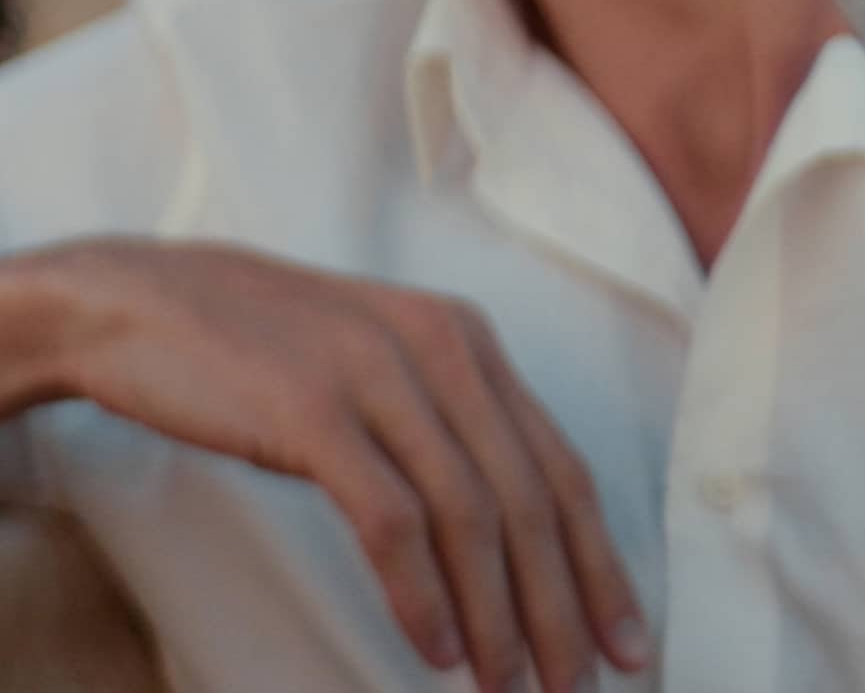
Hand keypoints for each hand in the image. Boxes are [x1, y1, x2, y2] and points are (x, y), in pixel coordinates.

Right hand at [2, 239, 648, 692]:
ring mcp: (378, 377)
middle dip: (565, 601)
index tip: (627, 636)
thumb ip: (443, 421)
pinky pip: (390, 519)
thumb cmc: (265, 350)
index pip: (559, 464)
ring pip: (471, 513)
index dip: (600, 558)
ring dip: (499, 613)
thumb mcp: (379, 363)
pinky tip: (438, 649)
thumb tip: (505, 527)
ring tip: (510, 687)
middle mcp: (440, 348)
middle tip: (581, 682)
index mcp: (465, 339)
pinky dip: (422, 594)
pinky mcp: (314, 412)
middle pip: (531, 495)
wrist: (145, 301)